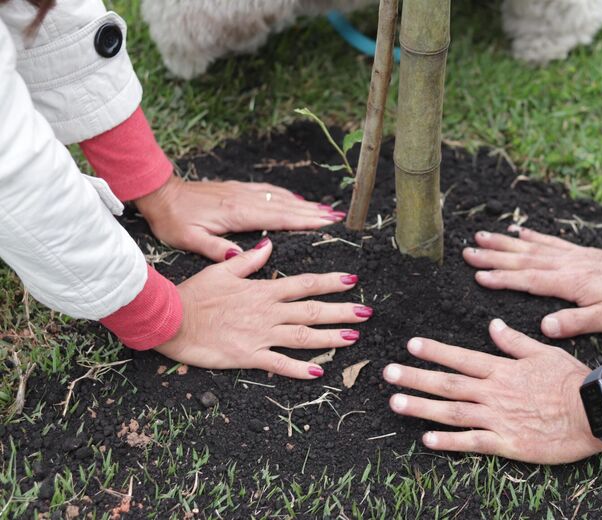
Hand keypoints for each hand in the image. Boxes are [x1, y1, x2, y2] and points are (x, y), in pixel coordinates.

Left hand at [135, 176, 342, 261]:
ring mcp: (241, 192)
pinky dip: (287, 196)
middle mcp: (244, 199)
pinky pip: (268, 191)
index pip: (279, 217)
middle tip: (338, 217)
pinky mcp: (236, 189)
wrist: (158, 193)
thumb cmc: (172, 220)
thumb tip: (244, 256)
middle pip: (286, 206)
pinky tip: (296, 200)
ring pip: (280, 198)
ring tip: (326, 210)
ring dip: (304, 204)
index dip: (305, 220)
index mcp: (237, 213)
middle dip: (314, 212)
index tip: (327, 222)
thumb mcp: (189, 240)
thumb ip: (217, 249)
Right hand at [155, 238, 372, 377]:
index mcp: (262, 290)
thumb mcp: (222, 270)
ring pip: (303, 337)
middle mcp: (267, 312)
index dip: (330, 283)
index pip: (304, 284)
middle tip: (366, 313)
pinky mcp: (248, 356)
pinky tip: (319, 372)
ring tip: (354, 338)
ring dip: (331, 338)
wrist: (170, 319)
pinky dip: (300, 369)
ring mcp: (260, 335)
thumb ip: (249, 260)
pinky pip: (280, 364)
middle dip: (342, 311)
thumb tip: (270, 246)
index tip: (352, 281)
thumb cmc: (193, 294)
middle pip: (312, 311)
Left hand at [383, 320, 601, 463]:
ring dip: (422, 407)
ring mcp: (498, 418)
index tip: (411, 344)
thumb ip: (514, 341)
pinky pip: (472, 442)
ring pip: (452, 411)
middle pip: (448, 383)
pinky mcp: (507, 443)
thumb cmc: (571, 380)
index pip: (461, 357)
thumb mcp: (543, 352)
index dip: (434, 350)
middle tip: (388, 373)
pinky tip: (427, 440)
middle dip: (416, 377)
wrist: (594, 412)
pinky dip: (449, 441)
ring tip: (396, 403)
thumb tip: (492, 325)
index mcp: (502, 369)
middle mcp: (494, 392)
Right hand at [463, 226, 601, 337]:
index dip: (502, 278)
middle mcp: (564, 264)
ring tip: (481, 237)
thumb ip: (575, 322)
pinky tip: (518, 233)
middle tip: (467, 251)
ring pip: (530, 247)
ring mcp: (570, 255)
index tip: (478, 276)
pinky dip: (531, 236)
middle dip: (492, 256)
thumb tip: (544, 326)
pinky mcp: (577, 252)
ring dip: (504, 243)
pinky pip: (549, 241)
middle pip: (521, 259)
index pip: (527, 279)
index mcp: (568, 282)